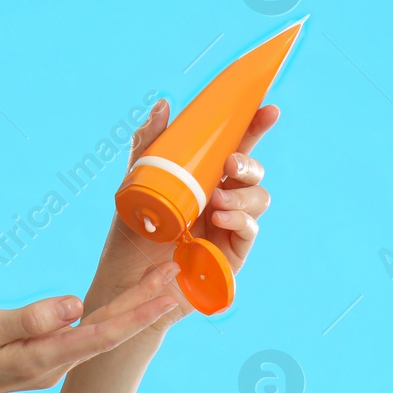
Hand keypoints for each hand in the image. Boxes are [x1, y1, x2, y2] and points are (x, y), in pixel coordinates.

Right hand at [0, 264, 180, 392]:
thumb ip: (29, 318)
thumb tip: (74, 304)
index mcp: (45, 356)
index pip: (103, 333)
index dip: (138, 312)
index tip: (167, 293)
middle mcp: (58, 363)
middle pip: (112, 329)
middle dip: (146, 300)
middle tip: (176, 269)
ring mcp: (53, 362)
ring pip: (102, 329)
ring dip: (133, 304)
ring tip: (162, 278)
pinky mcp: (46, 355)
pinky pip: (87, 331)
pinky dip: (112, 312)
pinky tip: (125, 300)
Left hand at [85, 98, 278, 327]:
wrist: (125, 287)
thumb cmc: (130, 238)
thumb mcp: (134, 186)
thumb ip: (148, 146)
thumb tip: (163, 104)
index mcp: (201, 179)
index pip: (233, 147)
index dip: (254, 127)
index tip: (268, 109)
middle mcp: (219, 200)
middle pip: (252, 172)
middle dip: (249, 163)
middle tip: (231, 165)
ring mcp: (228, 227)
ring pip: (258, 199)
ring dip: (243, 195)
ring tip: (217, 202)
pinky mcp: (231, 254)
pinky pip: (249, 231)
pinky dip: (240, 220)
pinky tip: (221, 219)